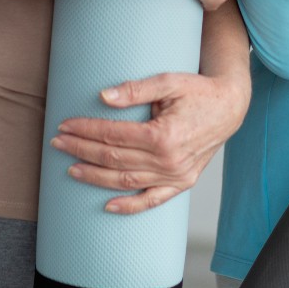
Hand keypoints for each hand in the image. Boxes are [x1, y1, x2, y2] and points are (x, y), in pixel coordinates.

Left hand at [50, 67, 251, 213]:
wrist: (230, 107)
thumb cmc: (199, 91)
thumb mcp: (169, 81)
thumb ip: (136, 90)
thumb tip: (104, 96)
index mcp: (163, 135)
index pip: (113, 135)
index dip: (86, 130)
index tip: (65, 125)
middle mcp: (168, 160)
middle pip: (113, 159)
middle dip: (81, 150)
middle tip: (58, 143)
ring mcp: (176, 175)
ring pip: (125, 181)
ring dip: (95, 176)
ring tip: (71, 168)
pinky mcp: (182, 182)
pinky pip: (152, 200)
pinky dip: (129, 206)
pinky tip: (107, 205)